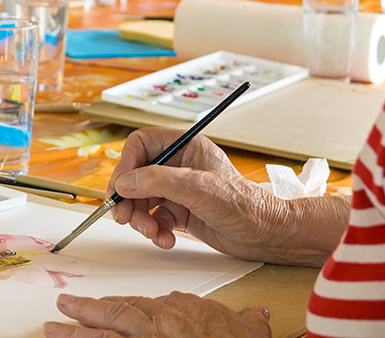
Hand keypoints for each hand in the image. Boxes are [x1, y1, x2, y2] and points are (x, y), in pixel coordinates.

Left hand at [43, 291, 270, 337]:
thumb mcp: (244, 327)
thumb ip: (243, 319)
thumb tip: (255, 315)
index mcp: (176, 312)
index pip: (139, 307)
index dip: (115, 307)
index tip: (97, 308)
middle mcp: (158, 324)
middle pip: (115, 315)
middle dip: (86, 313)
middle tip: (60, 310)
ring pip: (105, 335)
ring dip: (76, 332)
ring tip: (53, 330)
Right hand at [107, 129, 347, 265]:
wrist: (266, 236)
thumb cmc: (243, 204)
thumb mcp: (197, 188)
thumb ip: (157, 181)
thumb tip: (123, 183)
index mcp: (184, 145)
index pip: (141, 145)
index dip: (126, 164)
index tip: (119, 188)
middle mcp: (178, 164)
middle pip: (136, 175)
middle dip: (129, 198)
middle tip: (124, 217)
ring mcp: (177, 189)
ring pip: (141, 199)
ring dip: (141, 219)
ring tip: (153, 233)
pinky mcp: (179, 211)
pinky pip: (153, 218)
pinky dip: (154, 230)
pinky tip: (166, 239)